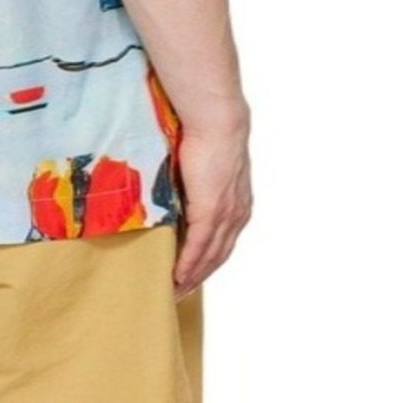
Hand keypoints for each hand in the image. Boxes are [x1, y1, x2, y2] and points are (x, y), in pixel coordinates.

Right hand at [173, 116, 252, 299]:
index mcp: (238, 205)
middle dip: (200, 277)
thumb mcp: (205, 165)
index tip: (193, 274)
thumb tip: (179, 186)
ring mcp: (225, 215)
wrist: (216, 121)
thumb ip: (197, 182)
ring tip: (174, 289)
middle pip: (219, 257)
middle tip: (180, 292)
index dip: (209, 261)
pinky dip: (187, 264)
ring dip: (192, 276)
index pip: (224, 242)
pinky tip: (176, 275)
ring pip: (209, 257)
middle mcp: (237, 215)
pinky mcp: (210, 211)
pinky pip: (198, 246)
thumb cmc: (207, 133)